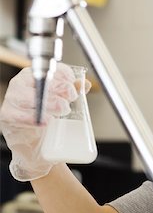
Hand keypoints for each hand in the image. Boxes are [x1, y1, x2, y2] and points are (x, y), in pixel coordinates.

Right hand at [0, 63, 83, 180]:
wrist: (34, 143)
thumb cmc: (47, 119)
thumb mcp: (63, 102)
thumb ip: (73, 91)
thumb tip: (85, 84)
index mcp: (37, 76)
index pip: (52, 69)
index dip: (66, 79)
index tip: (74, 91)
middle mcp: (22, 82)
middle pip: (44, 81)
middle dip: (61, 91)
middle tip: (68, 103)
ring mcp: (13, 97)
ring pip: (32, 96)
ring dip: (51, 104)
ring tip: (60, 112)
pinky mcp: (7, 114)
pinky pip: (20, 114)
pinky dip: (35, 118)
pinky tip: (47, 121)